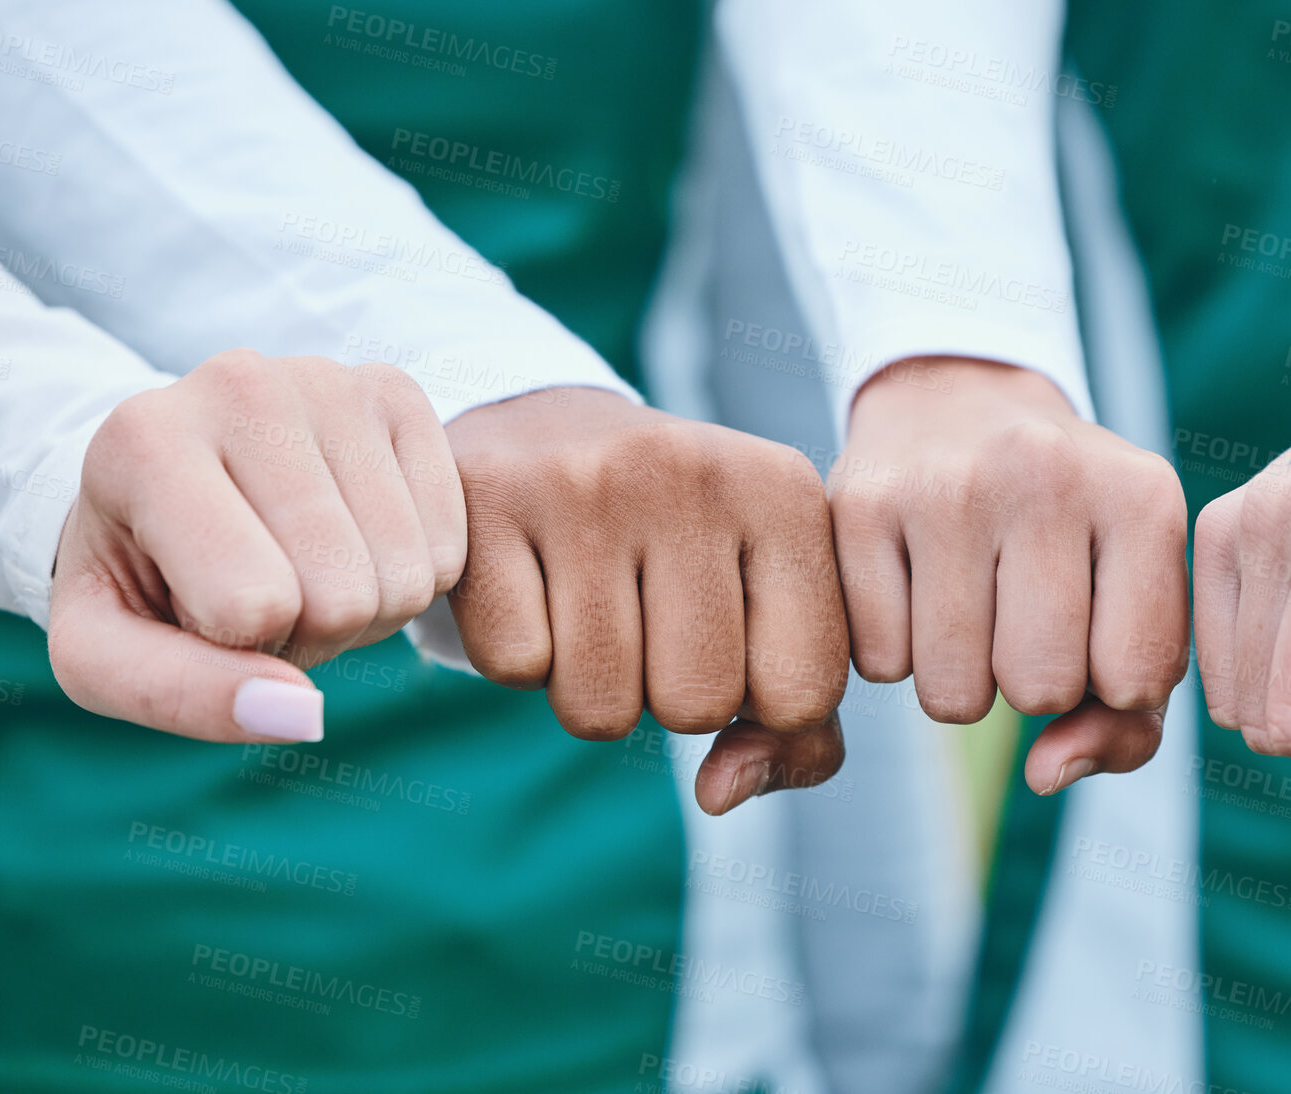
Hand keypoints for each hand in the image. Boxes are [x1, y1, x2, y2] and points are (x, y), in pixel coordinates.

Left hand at [48, 350, 466, 742]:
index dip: (238, 651)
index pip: (253, 605)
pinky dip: (409, 574)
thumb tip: (303, 716)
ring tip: (304, 571)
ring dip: (364, 610)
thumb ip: (181, 696)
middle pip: (342, 594)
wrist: (164, 482)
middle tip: (261, 598)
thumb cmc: (134, 577)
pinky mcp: (396, 391)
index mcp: (144, 441)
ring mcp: (331, 379)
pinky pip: (449, 544)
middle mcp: (241, 384)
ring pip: (406, 575)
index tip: (198, 613)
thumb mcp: (103, 656)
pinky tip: (354, 542)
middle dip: (309, 634)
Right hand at [444, 388, 848, 815]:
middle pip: (698, 706)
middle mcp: (695, 472)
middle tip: (647, 617)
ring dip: (592, 686)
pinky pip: (515, 668)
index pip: (803, 696)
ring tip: (592, 603)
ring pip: (600, 706)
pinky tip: (532, 585)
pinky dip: (520, 655)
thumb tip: (719, 794)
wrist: (544, 428)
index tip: (732, 638)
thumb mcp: (769, 612)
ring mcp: (585, 481)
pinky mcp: (488, 498)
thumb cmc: (679, 548)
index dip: (760, 700)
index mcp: (787, 494)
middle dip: (670, 695)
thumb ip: (797, 733)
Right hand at [831, 357, 1187, 794]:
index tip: (1091, 622)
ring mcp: (944, 484)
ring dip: (958, 677)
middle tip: (1017, 612)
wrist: (957, 404)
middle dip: (1028, 680)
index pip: (1134, 682)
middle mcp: (1046, 473)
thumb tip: (1046, 776)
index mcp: (1143, 497)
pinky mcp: (858, 504)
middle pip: (1038, 689)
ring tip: (966, 603)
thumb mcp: (1132, 604)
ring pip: (952, 694)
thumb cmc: (1065, 536)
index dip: (1108, 680)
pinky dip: (894, 652)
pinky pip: (878, 666)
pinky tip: (910, 586)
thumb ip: (1129, 723)